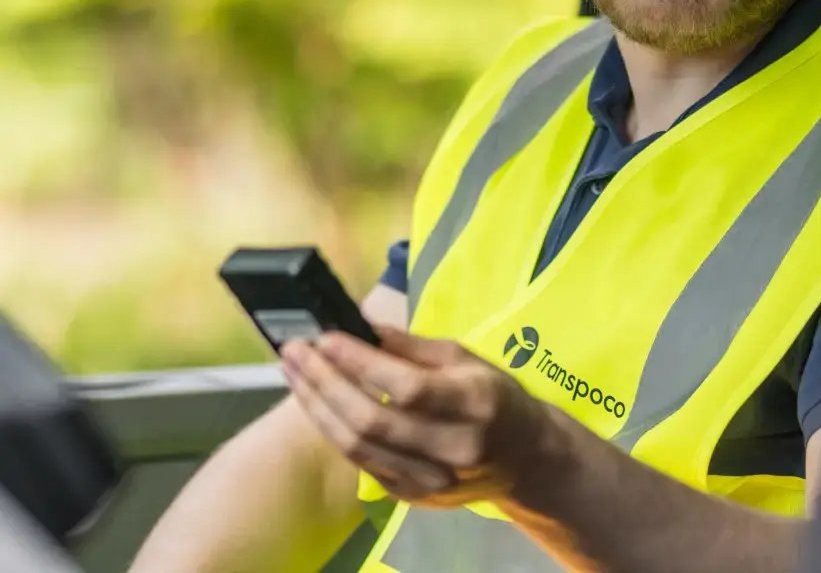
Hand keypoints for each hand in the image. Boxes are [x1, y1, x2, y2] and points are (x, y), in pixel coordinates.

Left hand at [281, 327, 562, 506]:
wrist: (523, 459)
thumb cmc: (495, 396)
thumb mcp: (467, 358)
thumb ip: (414, 346)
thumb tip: (363, 326)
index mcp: (474, 402)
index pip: (406, 386)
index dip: (360, 362)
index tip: (325, 337)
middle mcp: (452, 447)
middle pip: (372, 419)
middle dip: (325, 382)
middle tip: (295, 350)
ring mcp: (430, 479)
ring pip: (357, 446)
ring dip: (318, 406)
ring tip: (294, 372)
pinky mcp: (411, 497)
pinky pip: (361, 462)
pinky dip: (334, 430)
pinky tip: (317, 402)